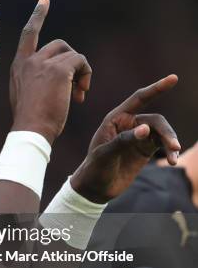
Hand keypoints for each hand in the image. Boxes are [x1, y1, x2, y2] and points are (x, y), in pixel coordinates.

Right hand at [10, 0, 91, 143]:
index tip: (45, 0)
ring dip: (81, 73)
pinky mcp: (59, 70)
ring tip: (78, 95)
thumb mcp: (26, 97)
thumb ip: (36, 81)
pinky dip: (86, 76)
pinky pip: (80, 61)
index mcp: (18, 66)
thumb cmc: (31, 122)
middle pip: (59, 44)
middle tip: (77, 87)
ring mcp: (43, 63)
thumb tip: (59, 79)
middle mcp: (29, 61)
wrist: (31, 130)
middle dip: (72, 62)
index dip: (38, 16)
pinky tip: (80, 95)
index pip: (28, 34)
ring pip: (72, 54)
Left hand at [70, 75, 179, 202]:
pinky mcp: (145, 149)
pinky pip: (163, 145)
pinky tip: (172, 161)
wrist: (95, 188)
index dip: (156, 88)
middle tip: (173, 146)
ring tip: (173, 157)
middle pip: (156, 120)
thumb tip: (147, 129)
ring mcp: (139, 136)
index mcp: (116, 118)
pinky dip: (170, 151)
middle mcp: (129, 124)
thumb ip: (125, 140)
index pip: (139, 98)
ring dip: (171, 142)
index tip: (174, 78)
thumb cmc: (95, 168)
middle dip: (167, 132)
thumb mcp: (105, 154)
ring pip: (162, 132)